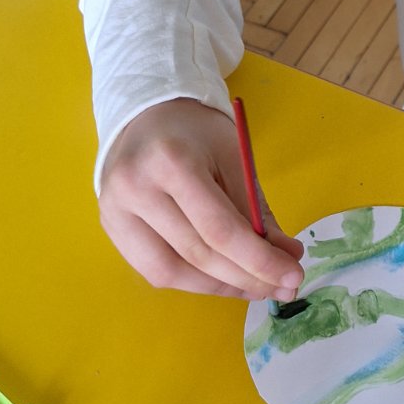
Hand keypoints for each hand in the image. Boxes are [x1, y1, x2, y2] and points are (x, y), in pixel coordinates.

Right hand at [98, 97, 305, 300]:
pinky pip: (154, 271)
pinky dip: (193, 281)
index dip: (259, 261)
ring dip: (220, 286)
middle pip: (198, 255)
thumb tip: (286, 258)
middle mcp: (135, 190)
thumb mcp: (236, 158)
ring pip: (172, 273)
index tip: (293, 277)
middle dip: (247, 278)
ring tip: (254, 286)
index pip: (220, 229)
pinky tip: (222, 278)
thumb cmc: (196, 133)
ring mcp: (115, 211)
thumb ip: (257, 210)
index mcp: (171, 162)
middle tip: (283, 287)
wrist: (146, 115)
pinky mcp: (111, 228)